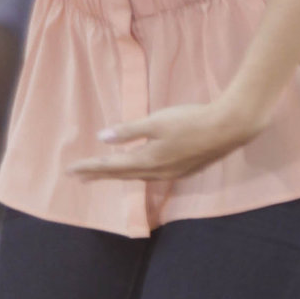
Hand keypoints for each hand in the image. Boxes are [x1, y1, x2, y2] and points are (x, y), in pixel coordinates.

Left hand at [67, 95, 265, 184]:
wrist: (228, 128)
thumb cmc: (190, 121)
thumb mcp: (156, 122)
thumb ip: (129, 131)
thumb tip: (102, 138)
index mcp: (147, 160)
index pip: (111, 165)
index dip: (90, 167)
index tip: (71, 171)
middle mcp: (157, 172)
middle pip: (122, 174)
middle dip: (99, 174)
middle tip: (79, 177)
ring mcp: (172, 173)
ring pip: (137, 176)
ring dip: (118, 175)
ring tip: (104, 174)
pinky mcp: (184, 169)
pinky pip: (152, 175)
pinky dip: (137, 173)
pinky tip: (139, 170)